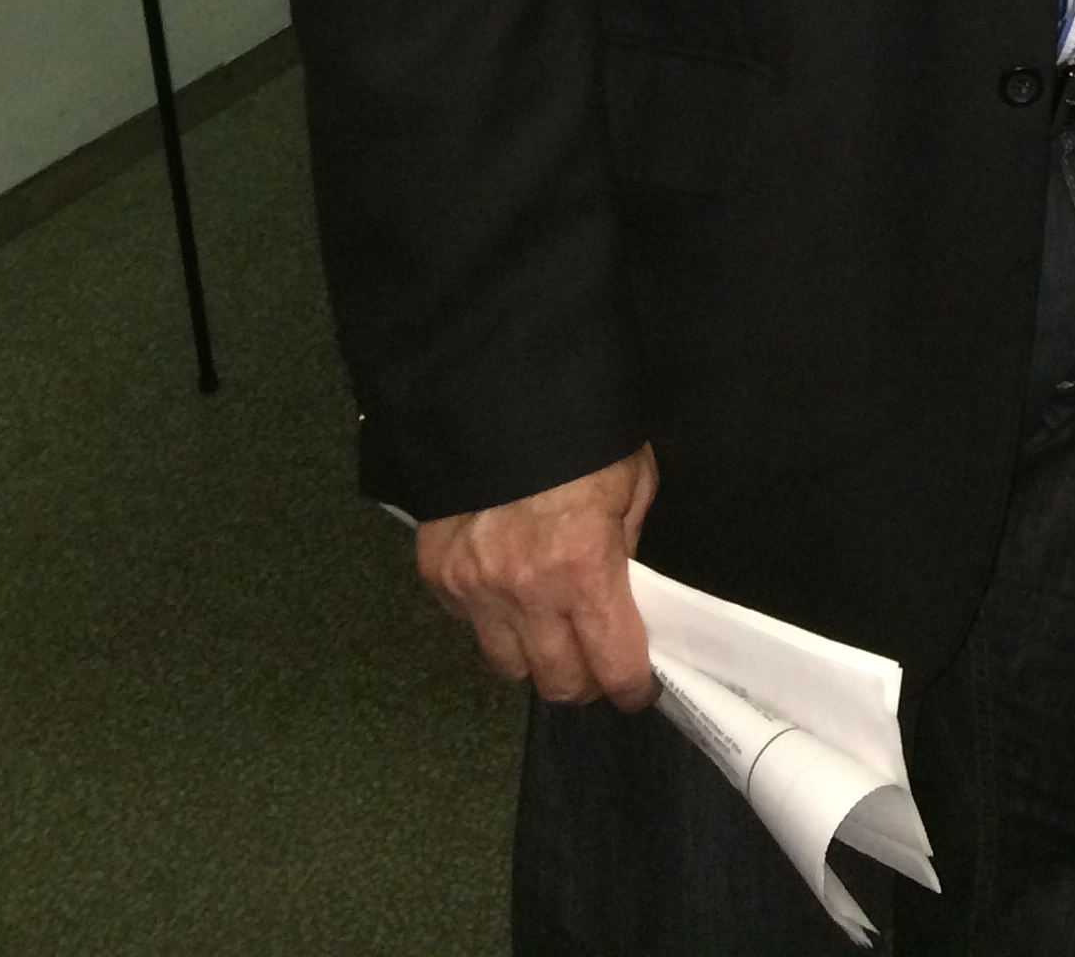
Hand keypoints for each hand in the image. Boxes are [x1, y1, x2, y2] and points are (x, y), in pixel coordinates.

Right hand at [416, 444, 659, 705]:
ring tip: (551, 633)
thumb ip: (628, 546)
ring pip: (508, 667)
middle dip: (584, 681)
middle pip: (556, 682)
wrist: (496, 387)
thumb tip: (624, 592)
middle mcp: (525, 591)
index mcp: (584, 568)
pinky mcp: (436, 573)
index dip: (631, 685)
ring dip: (535, 658)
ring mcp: (473, 588)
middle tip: (596, 663)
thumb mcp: (632, 481)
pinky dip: (492, 620)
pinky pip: (470, 625)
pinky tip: (508, 590)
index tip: (637, 687)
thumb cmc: (582, 430)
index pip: (612, 663)